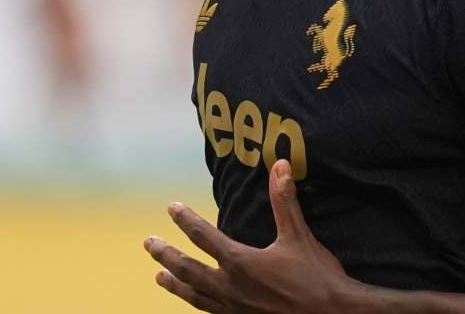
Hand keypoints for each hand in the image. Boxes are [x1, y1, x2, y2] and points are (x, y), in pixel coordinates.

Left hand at [144, 160, 355, 312]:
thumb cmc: (316, 277)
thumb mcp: (299, 235)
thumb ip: (285, 201)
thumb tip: (280, 165)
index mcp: (240, 263)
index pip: (204, 236)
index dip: (185, 220)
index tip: (171, 207)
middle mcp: (230, 288)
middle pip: (188, 268)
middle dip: (166, 254)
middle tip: (149, 243)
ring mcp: (234, 309)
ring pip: (194, 295)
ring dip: (174, 284)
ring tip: (159, 276)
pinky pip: (211, 312)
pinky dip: (197, 304)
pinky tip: (195, 301)